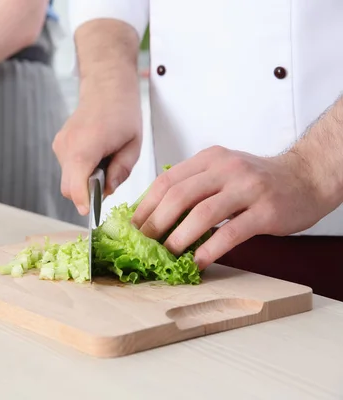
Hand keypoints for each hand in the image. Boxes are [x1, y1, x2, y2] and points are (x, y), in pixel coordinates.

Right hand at [52, 77, 141, 214]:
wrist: (106, 88)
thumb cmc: (122, 112)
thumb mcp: (133, 145)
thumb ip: (121, 172)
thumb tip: (107, 192)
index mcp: (87, 145)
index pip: (76, 183)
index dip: (82, 201)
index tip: (90, 212)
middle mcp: (68, 146)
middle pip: (68, 188)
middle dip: (86, 194)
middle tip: (108, 182)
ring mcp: (60, 145)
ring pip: (67, 180)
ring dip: (84, 181)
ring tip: (104, 163)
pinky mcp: (59, 145)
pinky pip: (67, 169)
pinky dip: (80, 171)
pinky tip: (95, 157)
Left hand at [131, 145, 328, 268]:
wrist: (307, 177)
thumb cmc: (258, 180)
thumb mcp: (223, 171)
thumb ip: (194, 185)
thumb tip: (155, 214)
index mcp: (210, 159)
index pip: (166, 180)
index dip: (145, 206)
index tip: (133, 227)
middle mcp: (226, 168)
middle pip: (178, 195)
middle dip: (156, 223)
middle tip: (145, 244)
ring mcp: (247, 188)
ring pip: (201, 213)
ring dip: (179, 238)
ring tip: (167, 255)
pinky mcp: (265, 211)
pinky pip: (230, 233)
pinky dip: (210, 250)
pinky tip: (198, 262)